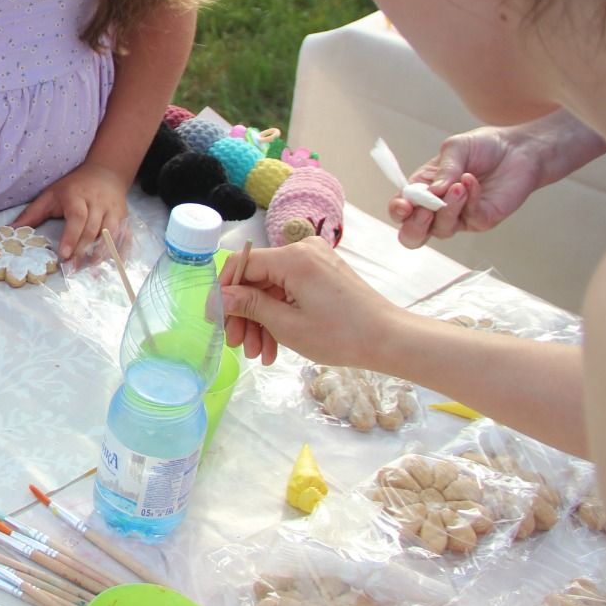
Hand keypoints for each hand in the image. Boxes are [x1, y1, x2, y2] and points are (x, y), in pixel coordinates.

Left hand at [13, 161, 128, 265]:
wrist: (106, 173)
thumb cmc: (73, 187)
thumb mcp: (50, 195)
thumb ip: (32, 214)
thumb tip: (11, 231)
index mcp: (78, 196)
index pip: (77, 217)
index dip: (71, 236)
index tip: (63, 254)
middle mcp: (98, 203)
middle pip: (93, 229)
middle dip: (82, 250)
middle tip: (71, 269)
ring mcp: (114, 211)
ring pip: (111, 234)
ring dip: (101, 253)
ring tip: (90, 269)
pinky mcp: (125, 218)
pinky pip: (125, 237)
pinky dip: (120, 251)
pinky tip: (112, 265)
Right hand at [220, 238, 400, 368]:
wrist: (390, 340)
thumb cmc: (341, 335)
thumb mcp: (287, 325)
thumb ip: (249, 306)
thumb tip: (217, 299)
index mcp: (292, 258)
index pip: (241, 264)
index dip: (224, 292)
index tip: (215, 320)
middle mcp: (302, 251)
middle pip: (256, 279)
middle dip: (244, 314)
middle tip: (238, 345)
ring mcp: (315, 261)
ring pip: (272, 288)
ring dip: (261, 320)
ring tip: (259, 354)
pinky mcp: (323, 273)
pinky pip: (289, 290)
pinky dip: (280, 314)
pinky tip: (275, 345)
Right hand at [389, 126, 540, 248]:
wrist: (518, 149)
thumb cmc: (483, 147)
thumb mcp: (456, 148)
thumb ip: (443, 169)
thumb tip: (432, 192)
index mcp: (423, 189)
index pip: (401, 210)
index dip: (398, 211)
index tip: (404, 205)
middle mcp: (438, 208)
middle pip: (414, 235)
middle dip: (414, 227)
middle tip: (424, 210)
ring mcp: (460, 217)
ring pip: (442, 229)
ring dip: (446, 208)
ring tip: (458, 185)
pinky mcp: (483, 219)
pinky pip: (470, 217)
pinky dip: (468, 200)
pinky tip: (471, 181)